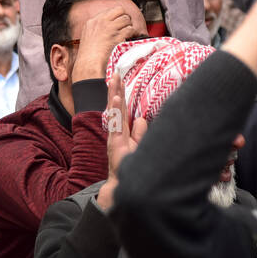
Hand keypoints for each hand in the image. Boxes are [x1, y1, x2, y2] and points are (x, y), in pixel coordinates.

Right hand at [71, 7, 138, 82]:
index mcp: (93, 21)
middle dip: (125, 17)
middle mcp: (101, 22)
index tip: (119, 21)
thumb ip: (97, 28)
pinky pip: (130, 29)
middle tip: (126, 26)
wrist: (88, 64)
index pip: (110, 10)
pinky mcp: (117, 36)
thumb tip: (109, 25)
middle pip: (120, 10)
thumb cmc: (87, 55)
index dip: (117, 15)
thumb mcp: (88, 36)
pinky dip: (132, 33)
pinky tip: (130, 37)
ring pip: (126, 19)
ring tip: (128, 33)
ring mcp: (109, 28)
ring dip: (129, 26)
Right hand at [96, 69, 147, 210]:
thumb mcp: (138, 147)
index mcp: (123, 131)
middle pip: (117, 106)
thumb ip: (140, 133)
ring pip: (115, 111)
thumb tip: (142, 119)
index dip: (121, 94)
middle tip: (115, 72)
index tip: (120, 79)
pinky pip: (115, 124)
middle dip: (116, 89)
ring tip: (114, 80)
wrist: (125, 185)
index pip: (122, 109)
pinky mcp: (115, 142)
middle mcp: (118, 131)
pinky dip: (115, 111)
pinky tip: (114, 100)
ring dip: (114, 95)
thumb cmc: (131, 167)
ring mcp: (116, 136)